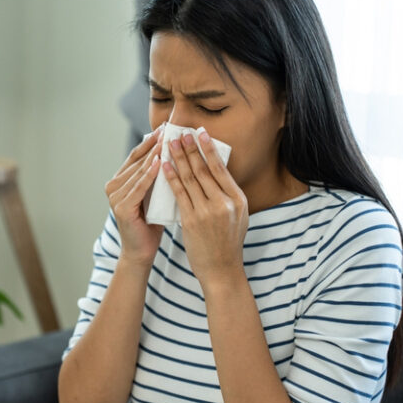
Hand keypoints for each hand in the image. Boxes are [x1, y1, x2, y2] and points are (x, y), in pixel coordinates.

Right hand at [105, 125, 164, 266]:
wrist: (141, 252)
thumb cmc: (151, 224)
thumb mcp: (154, 195)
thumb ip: (156, 177)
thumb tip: (173, 153)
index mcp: (120, 181)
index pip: (137, 156)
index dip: (151, 142)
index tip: (166, 127)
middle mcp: (113, 186)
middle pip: (137, 161)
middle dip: (154, 145)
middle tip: (169, 129)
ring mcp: (114, 197)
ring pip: (138, 171)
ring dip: (153, 155)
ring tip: (167, 142)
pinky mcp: (121, 207)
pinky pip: (138, 187)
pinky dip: (148, 174)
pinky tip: (159, 163)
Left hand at [162, 129, 248, 288]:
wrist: (221, 270)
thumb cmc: (227, 242)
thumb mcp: (237, 216)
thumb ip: (226, 195)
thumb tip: (215, 171)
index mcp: (238, 199)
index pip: (221, 168)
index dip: (209, 149)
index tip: (200, 133)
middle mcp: (225, 203)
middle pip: (204, 169)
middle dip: (191, 149)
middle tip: (181, 132)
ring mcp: (208, 211)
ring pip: (190, 178)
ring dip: (179, 158)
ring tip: (170, 143)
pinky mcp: (192, 220)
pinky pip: (179, 193)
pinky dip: (171, 177)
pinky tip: (164, 166)